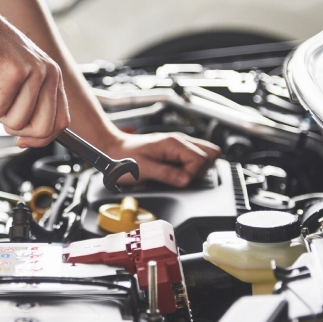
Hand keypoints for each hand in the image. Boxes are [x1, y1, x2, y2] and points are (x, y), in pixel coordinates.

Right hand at [0, 2, 69, 146]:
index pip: (61, 123)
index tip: (22, 140)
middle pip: (41, 129)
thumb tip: (28, 140)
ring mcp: (32, 72)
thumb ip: (29, 106)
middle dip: (15, 128)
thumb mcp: (18, 81)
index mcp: (53, 77)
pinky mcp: (12, 73)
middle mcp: (48, 73)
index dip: (40, 138)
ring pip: (16, 122)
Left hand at [104, 132, 220, 186]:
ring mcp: (178, 144)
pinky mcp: (175, 150)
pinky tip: (177, 172)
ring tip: (178, 175)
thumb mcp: (143, 169)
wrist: (112, 149)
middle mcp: (179, 141)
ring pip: (205, 154)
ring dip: (197, 168)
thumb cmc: (123, 158)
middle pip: (210, 154)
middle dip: (200, 170)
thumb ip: (167, 174)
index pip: (201, 159)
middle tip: (181, 177)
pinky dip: (191, 167)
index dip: (193, 174)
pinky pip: (194, 156)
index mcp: (173, 143)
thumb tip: (186, 180)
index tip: (179, 180)